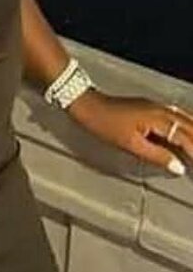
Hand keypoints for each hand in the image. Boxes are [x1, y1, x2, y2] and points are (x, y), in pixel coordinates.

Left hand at [68, 90, 192, 175]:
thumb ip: (157, 156)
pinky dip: (188, 126)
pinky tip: (189, 132)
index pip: (187, 138)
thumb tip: (178, 167)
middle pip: (191, 126)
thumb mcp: (131, 144)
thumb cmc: (106, 125)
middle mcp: (162, 110)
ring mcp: (157, 106)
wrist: (89, 105)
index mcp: (160, 118)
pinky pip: (178, 116)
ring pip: (186, 119)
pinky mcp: (151, 106)